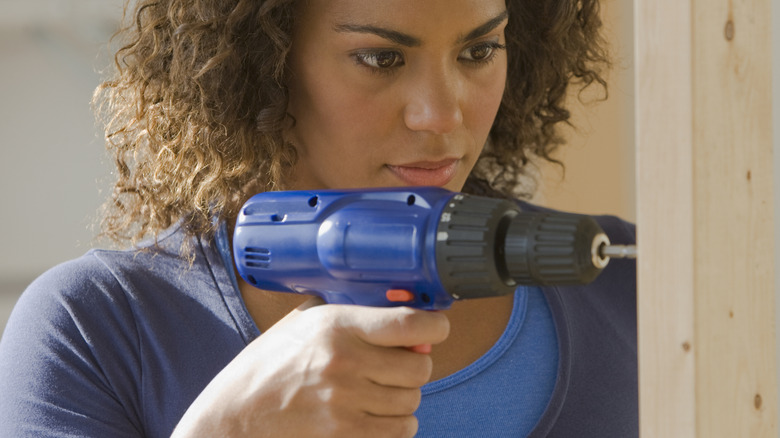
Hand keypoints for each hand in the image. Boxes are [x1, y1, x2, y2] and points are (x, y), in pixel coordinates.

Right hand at [171, 298, 449, 437]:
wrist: (234, 418)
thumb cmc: (267, 366)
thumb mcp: (302, 322)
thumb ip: (351, 313)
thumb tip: (405, 320)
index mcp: (336, 326)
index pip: (411, 323)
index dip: (435, 324)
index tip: (435, 326)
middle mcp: (345, 362)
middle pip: (420, 366)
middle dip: (416, 362)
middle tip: (399, 361)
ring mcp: (346, 403)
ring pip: (413, 400)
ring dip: (405, 394)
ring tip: (380, 388)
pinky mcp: (346, 435)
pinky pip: (400, 430)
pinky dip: (397, 423)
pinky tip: (376, 412)